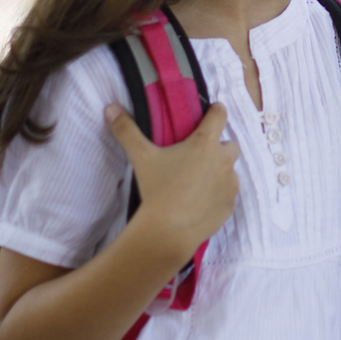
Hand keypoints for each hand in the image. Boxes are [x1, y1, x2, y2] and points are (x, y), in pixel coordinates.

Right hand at [105, 102, 238, 256]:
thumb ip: (126, 130)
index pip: (220, 115)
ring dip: (219, 172)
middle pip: (230, 145)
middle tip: (200, 155)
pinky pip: (228, 194)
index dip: (216, 110)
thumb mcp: (141, 157)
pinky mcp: (229, 205)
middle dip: (219, 147)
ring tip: (198, 181)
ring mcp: (230, 184)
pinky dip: (219, 195)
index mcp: (205, 143)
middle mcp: (223, 160)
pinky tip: (201, 201)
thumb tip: (110, 108)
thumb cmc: (157, 190)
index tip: (213, 110)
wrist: (168, 232)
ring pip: (230, 171)